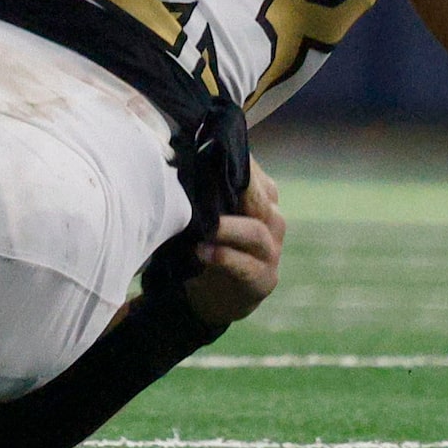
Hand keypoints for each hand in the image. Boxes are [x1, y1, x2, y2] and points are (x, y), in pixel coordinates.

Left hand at [185, 165, 284, 329]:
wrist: (216, 295)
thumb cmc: (210, 241)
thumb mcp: (211, 211)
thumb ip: (206, 188)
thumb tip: (174, 156)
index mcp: (263, 196)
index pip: (250, 172)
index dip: (228, 162)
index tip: (199, 153)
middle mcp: (272, 219)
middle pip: (258, 198)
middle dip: (232, 190)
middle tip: (201, 184)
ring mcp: (271, 250)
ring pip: (255, 231)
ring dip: (225, 228)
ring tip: (203, 227)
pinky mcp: (264, 278)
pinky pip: (245, 264)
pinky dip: (223, 257)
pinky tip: (202, 252)